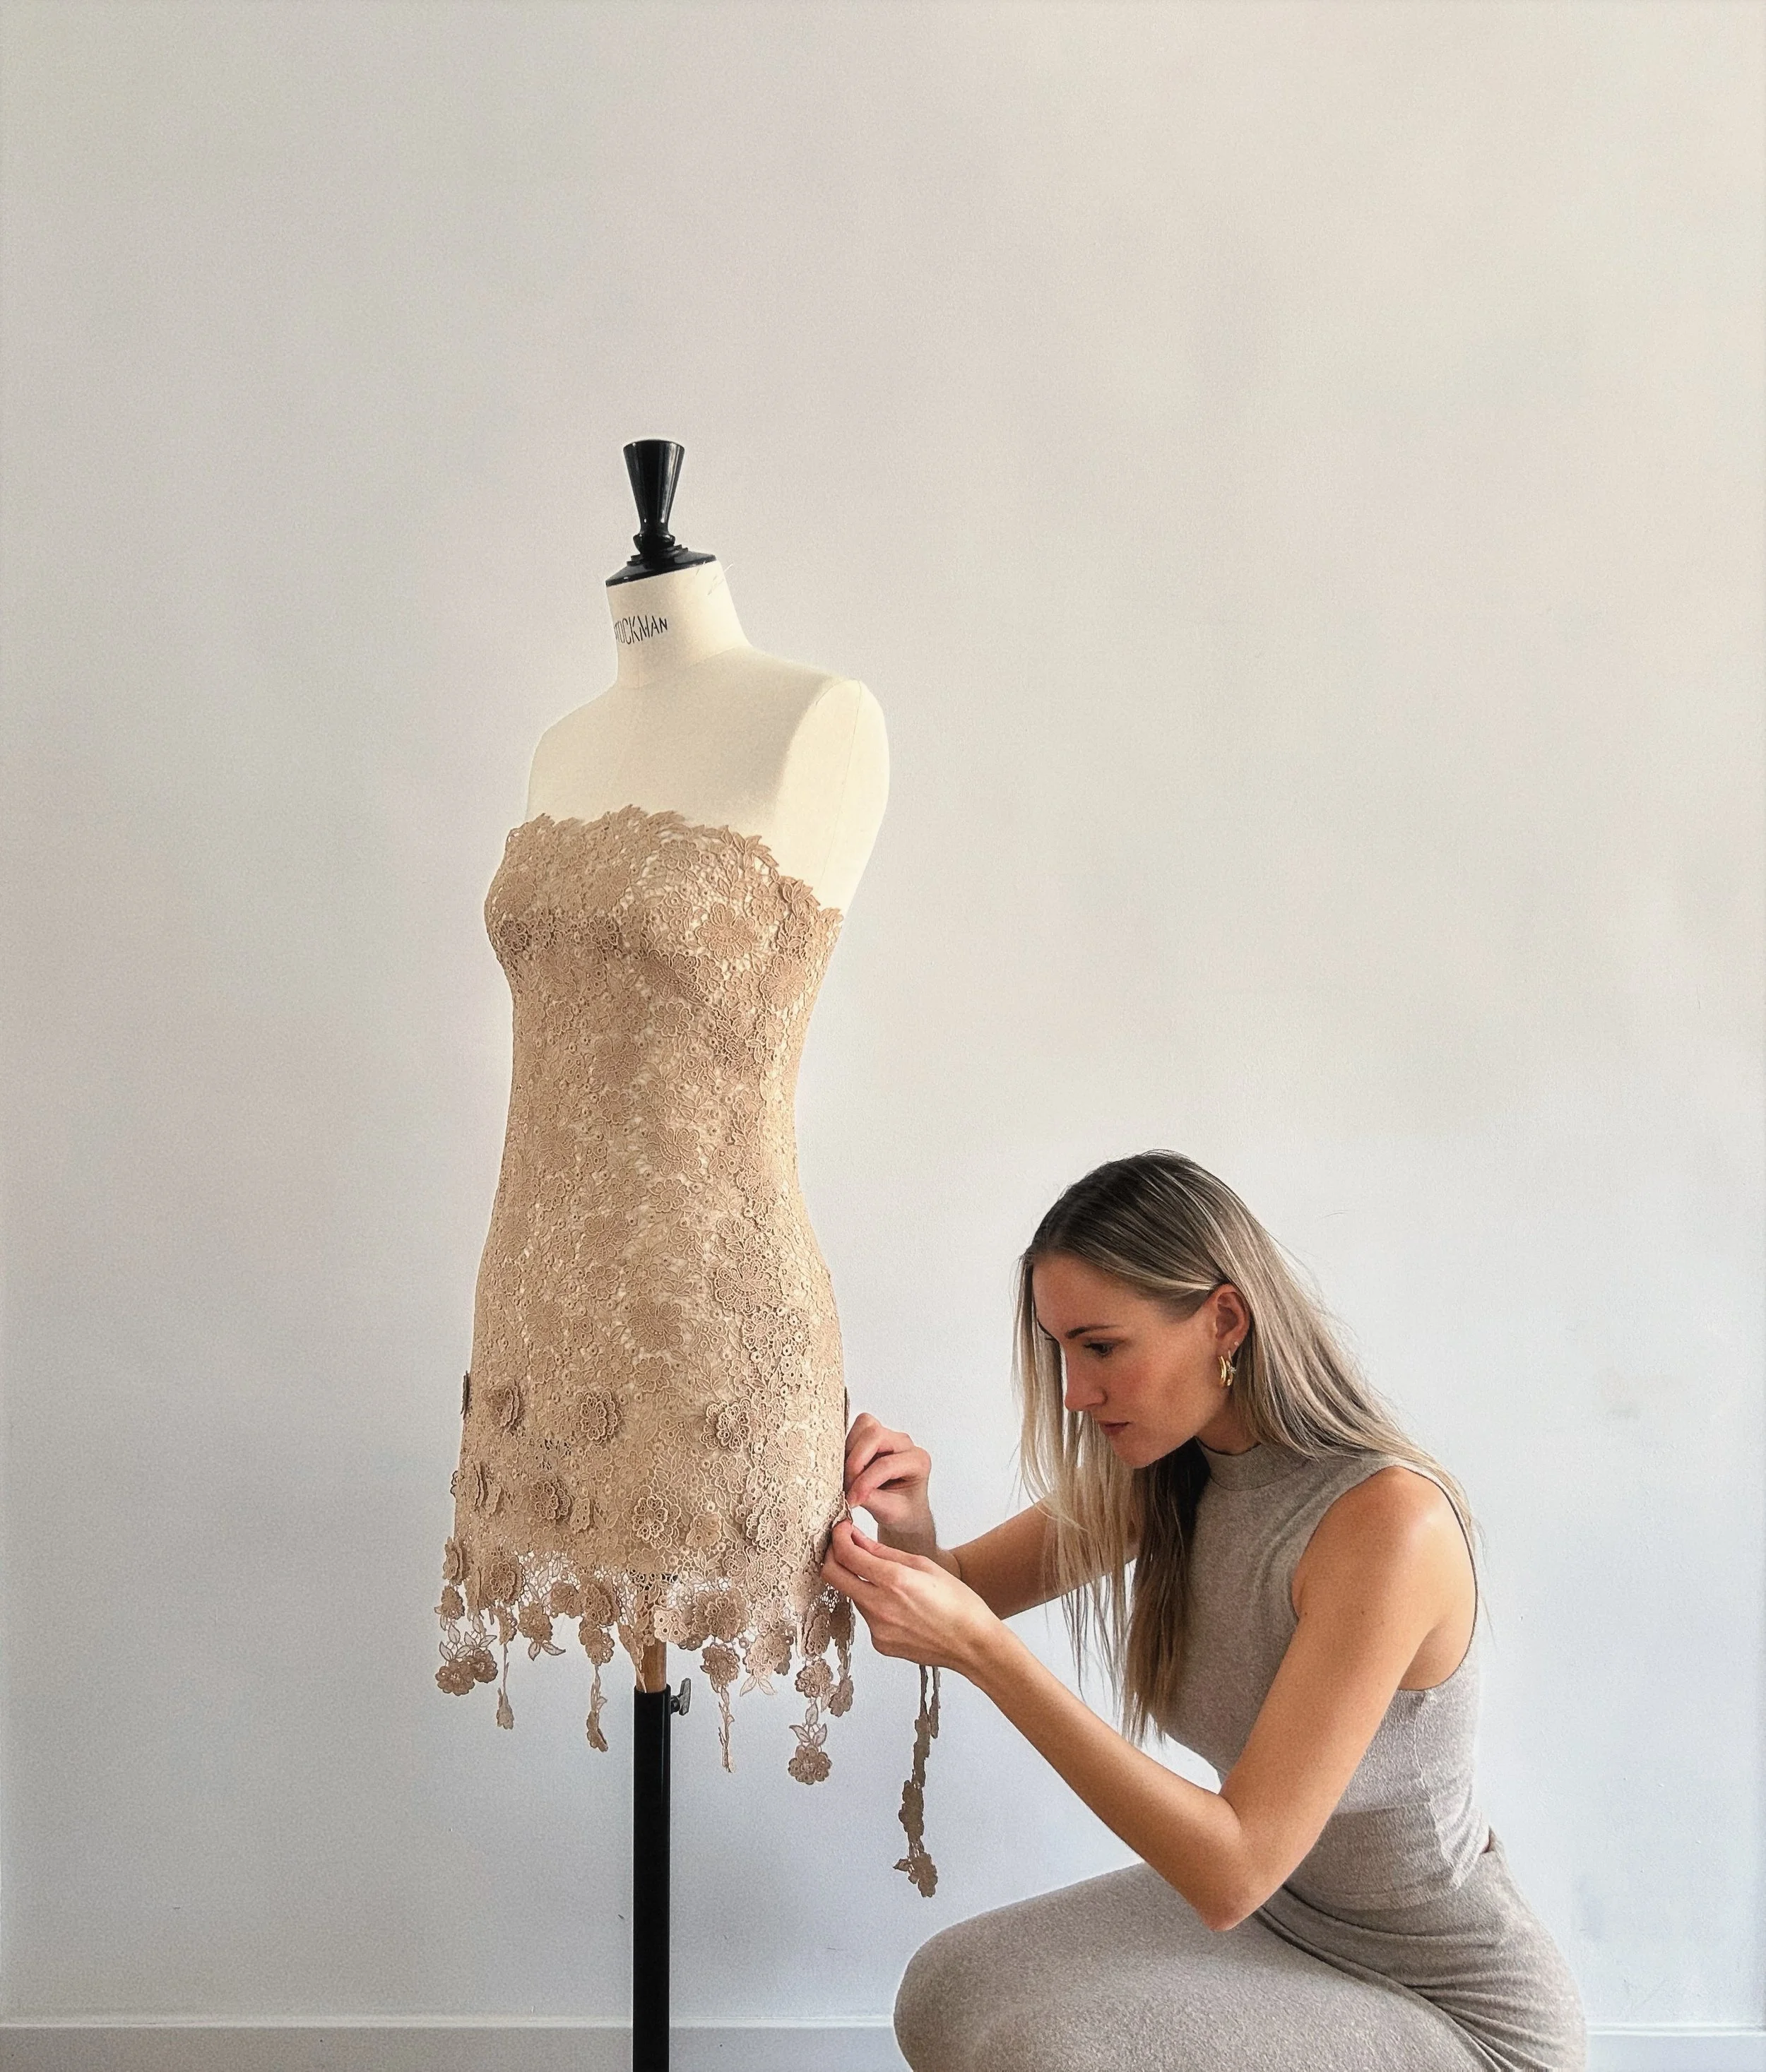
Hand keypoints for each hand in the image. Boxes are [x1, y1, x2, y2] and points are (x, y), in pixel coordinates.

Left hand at [821, 1517, 1002, 1681]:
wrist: (973, 1645)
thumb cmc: (959, 1604)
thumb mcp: (924, 1565)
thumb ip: (884, 1552)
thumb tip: (857, 1539)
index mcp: (894, 1580)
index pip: (846, 1554)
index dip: (838, 1537)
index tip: (842, 1530)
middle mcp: (879, 1606)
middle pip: (833, 1576)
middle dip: (833, 1556)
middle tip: (844, 1547)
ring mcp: (877, 1629)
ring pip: (852, 1596)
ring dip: (860, 1582)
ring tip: (888, 1581)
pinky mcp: (880, 1644)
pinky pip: (867, 1617)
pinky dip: (875, 1605)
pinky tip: (898, 1606)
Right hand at [843, 1412, 936, 1554]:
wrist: (905, 1510)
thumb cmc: (903, 1509)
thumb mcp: (891, 1513)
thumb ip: (872, 1499)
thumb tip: (850, 1490)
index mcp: (918, 1461)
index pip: (886, 1464)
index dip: (865, 1482)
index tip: (852, 1499)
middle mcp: (905, 1444)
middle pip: (875, 1435)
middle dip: (856, 1461)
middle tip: (848, 1485)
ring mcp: (889, 1436)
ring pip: (864, 1426)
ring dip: (850, 1452)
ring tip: (849, 1477)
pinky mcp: (874, 1435)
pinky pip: (856, 1430)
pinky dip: (847, 1447)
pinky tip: (848, 1469)